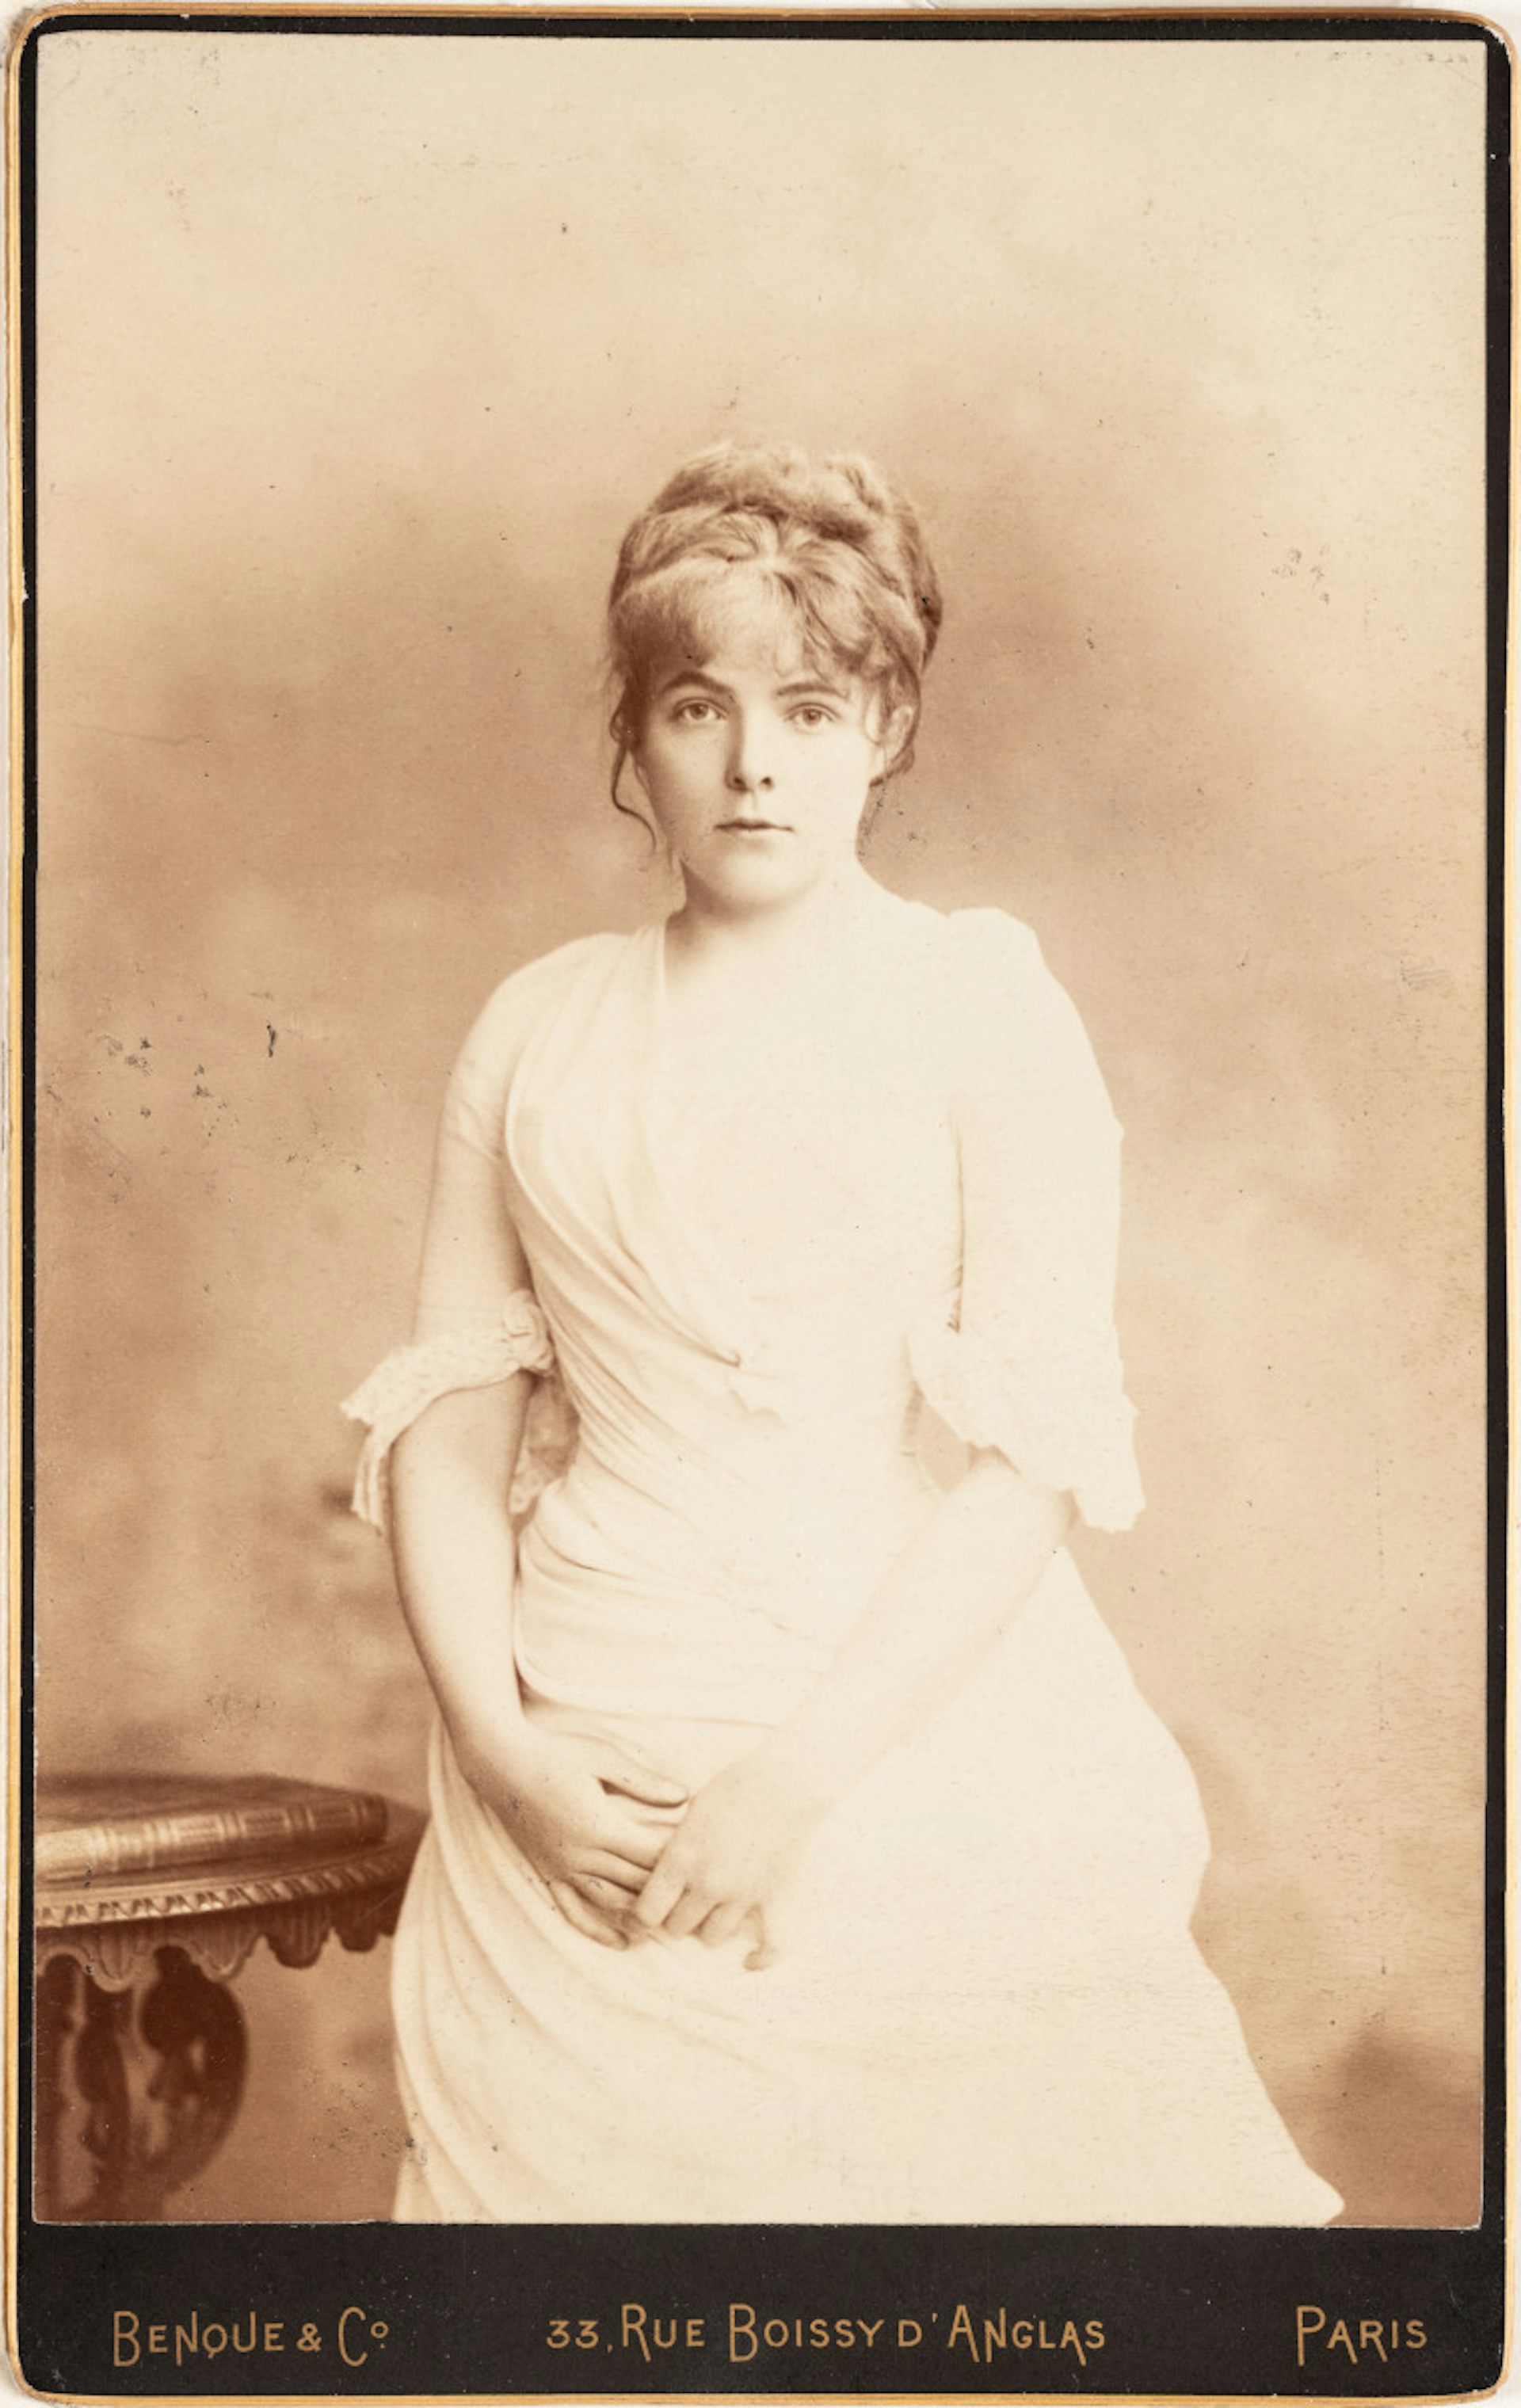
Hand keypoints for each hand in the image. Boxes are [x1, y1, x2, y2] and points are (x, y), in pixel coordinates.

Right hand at [455, 1721, 685, 1948]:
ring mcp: (563, 1867)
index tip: (706, 1860)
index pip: (652, 1855)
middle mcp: (582, 1854)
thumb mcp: (603, 1757)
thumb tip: (685, 1795)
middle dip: (670, 1890)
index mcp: (600, 1825)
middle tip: (701, 1895)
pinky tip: (622, 1943)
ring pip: (612, 1902)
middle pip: (637, 1882)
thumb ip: (644, 1782)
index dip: (681, 1860)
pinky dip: (599, 1931)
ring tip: (674, 1920)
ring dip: (643, 1913)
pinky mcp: (547, 1873)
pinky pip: (574, 1912)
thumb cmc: (555, 1752)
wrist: (501, 1761)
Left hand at [631, 1742, 833, 1969]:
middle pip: (677, 1928)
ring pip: (713, 1937)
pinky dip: (761, 1957)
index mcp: (681, 1859)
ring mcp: (742, 1894)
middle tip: (681, 1903)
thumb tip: (658, 1869)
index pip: (647, 1913)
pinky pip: (770, 1944)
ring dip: (709, 1926)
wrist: (784, 1780)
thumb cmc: (733, 1786)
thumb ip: (675, 1847)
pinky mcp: (774, 1897)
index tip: (648, 1908)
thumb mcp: (689, 1812)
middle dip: (675, 1918)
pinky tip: (750, 1961)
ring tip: (712, 1911)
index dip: (644, 1914)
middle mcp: (708, 1883)